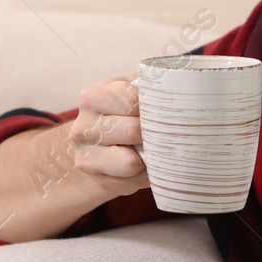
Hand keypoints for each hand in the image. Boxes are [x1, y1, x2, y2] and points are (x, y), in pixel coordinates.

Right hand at [64, 76, 151, 198]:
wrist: (98, 140)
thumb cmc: (121, 110)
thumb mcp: (129, 88)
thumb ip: (147, 81)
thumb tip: (178, 80)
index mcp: (92, 98)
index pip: (133, 99)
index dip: (154, 105)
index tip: (162, 107)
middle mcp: (83, 128)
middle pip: (133, 130)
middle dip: (154, 131)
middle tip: (162, 129)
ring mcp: (87, 157)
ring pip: (132, 162)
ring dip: (149, 155)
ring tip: (150, 147)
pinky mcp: (99, 181)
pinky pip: (134, 181)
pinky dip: (145, 174)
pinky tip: (143, 163)